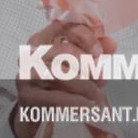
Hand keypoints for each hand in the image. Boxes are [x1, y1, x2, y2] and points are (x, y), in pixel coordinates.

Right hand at [11, 21, 116, 137]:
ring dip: (85, 86)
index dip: (86, 37)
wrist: (35, 112)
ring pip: (62, 73)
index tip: (99, 53)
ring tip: (97, 96)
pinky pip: (55, 97)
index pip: (64, 26)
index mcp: (43, 37)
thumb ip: (95, 51)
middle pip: (65, 49)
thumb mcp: (79, 64)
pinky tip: (87, 106)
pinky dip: (75, 102)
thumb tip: (111, 44)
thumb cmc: (58, 83)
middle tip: (101, 78)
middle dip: (88, 64)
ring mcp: (26, 73)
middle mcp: (31, 52)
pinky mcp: (26, 96)